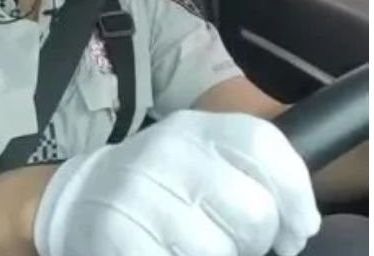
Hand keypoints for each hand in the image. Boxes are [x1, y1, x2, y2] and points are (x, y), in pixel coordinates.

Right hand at [34, 110, 320, 255]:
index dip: (294, 195)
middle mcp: (164, 152)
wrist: (75, 202)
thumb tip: (299, 225)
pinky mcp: (116, 233)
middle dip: (253, 241)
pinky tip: (168, 253)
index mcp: (192, 129)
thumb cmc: (155, 189)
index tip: (295, 230)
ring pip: (218, 248)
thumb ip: (246, 173)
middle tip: (231, 244)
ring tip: (190, 248)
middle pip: (252, 209)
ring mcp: (136, 192)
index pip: (263, 146)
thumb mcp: (196, 160)